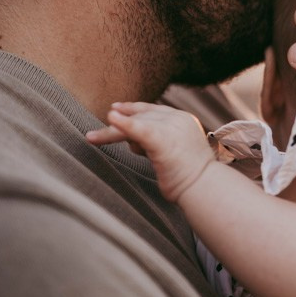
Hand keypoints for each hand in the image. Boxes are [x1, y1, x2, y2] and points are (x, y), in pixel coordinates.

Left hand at [86, 102, 213, 202]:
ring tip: (92, 138)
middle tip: (99, 122)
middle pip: (141, 115)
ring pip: (134, 124)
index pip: (154, 111)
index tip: (116, 109)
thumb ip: (160, 141)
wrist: (204, 187)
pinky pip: (137, 128)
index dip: (134, 109)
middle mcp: (177, 119)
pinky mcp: (160, 139)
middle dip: (119, 119)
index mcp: (184, 120)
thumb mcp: (177, 152)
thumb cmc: (191, 178)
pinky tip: (110, 118)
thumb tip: (134, 141)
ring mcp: (170, 127)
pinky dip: (123, 124)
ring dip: (110, 133)